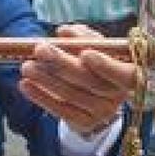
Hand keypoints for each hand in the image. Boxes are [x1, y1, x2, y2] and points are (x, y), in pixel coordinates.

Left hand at [19, 24, 134, 134]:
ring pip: (72, 95)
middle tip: (40, 49)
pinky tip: (25, 85)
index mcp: (128, 73)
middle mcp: (118, 96)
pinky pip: (61, 110)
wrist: (96, 96)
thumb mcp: (94, 46)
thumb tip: (64, 32)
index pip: (126, 75)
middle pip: (90, 81)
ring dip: (46, 79)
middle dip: (62, 64)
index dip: (106, 66)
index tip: (84, 54)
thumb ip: (83, 36)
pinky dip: (41, 97)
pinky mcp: (85, 123)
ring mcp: (102, 112)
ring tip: (27, 66)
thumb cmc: (94, 64)